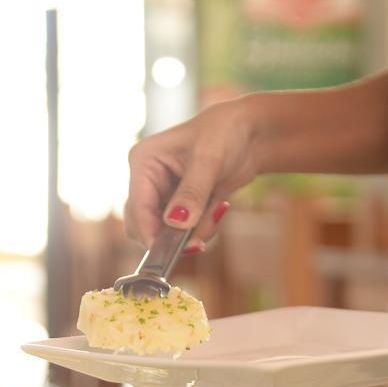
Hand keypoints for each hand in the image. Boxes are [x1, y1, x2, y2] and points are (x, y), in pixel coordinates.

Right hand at [125, 97, 260, 249]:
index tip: (166, 254)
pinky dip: (202, 228)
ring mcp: (163, 194)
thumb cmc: (226, 132)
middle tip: (198, 240)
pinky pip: (183, 232)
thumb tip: (176, 223)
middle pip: (143, 225)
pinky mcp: (180, 206)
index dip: (149, 232)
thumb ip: (192, 192)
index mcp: (144, 161)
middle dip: (171, 236)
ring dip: (192, 231)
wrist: (250, 135)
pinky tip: (218, 207)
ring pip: (164, 233)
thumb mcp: (210, 159)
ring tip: (217, 209)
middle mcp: (148, 179)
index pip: (137, 206)